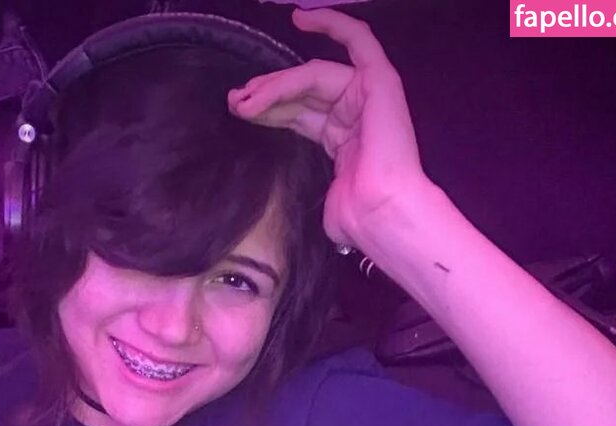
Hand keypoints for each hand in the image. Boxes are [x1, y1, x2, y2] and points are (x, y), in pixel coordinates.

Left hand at [228, 8, 428, 249]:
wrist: (379, 212)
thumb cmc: (355, 215)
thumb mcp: (320, 193)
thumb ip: (308, 180)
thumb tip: (295, 206)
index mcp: (343, 140)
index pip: (299, 114)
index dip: (270, 108)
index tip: (242, 108)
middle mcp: (354, 114)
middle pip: (302, 92)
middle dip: (266, 95)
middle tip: (235, 102)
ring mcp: (368, 94)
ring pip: (313, 75)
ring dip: (277, 84)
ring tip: (246, 100)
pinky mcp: (378, 81)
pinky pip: (356, 40)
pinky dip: (330, 24)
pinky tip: (299, 18)